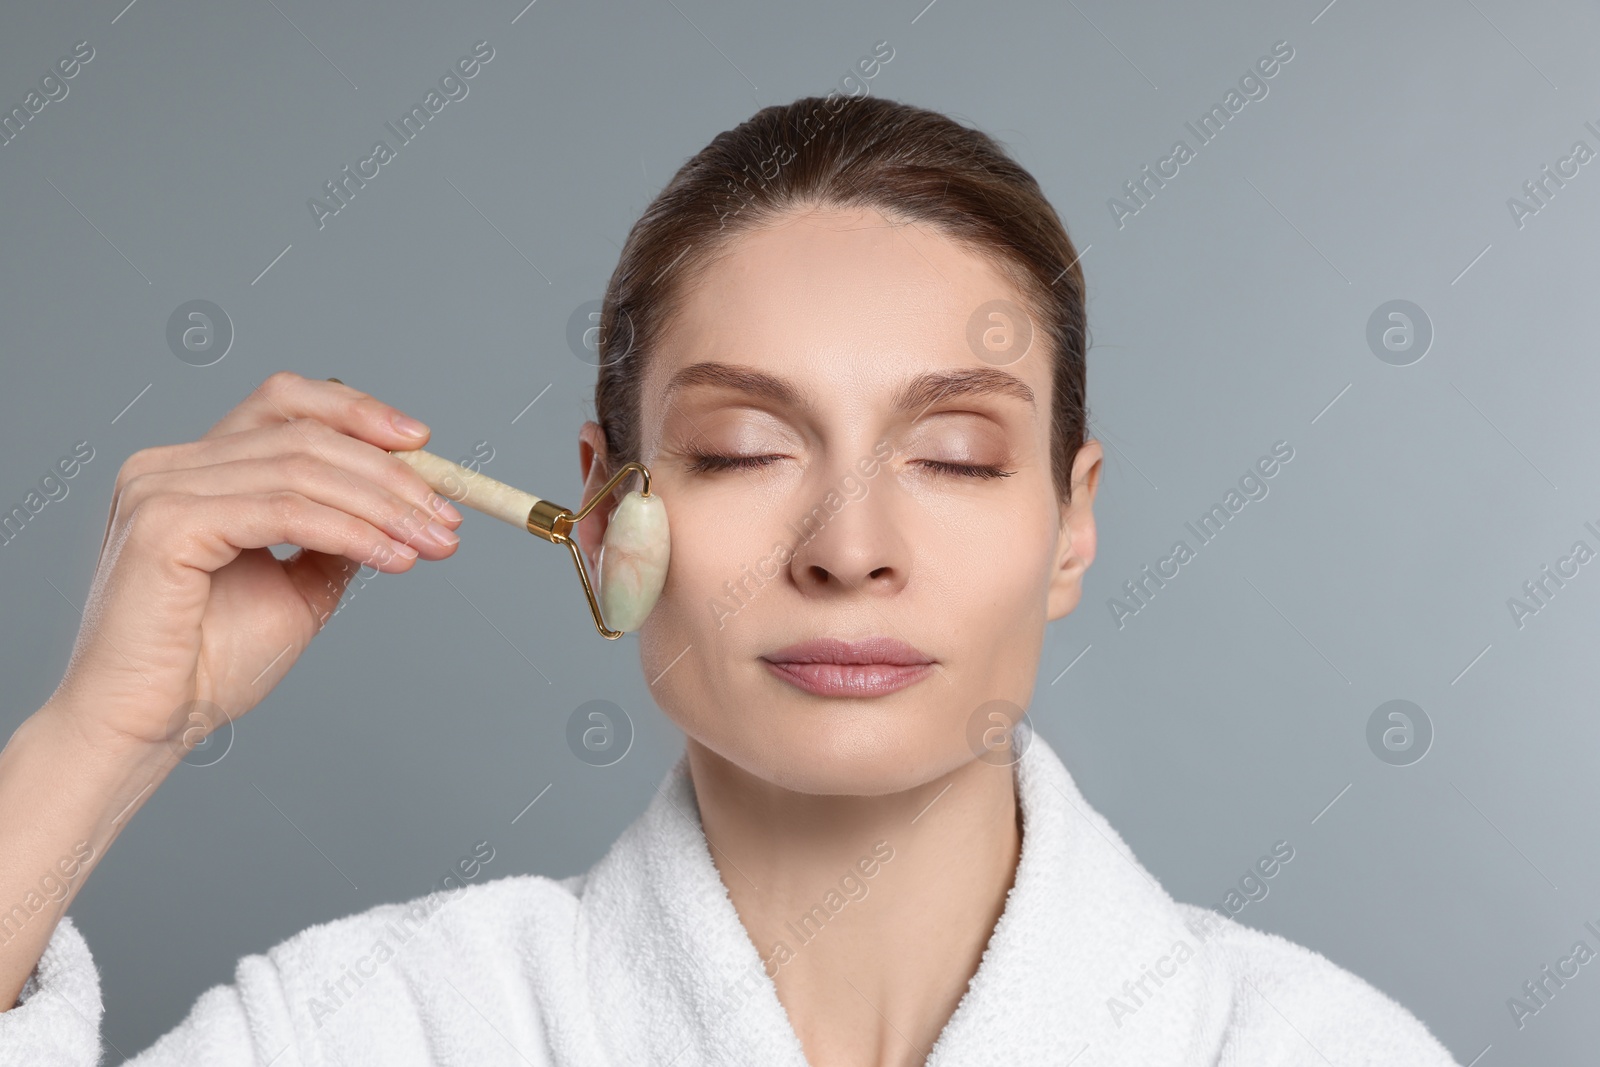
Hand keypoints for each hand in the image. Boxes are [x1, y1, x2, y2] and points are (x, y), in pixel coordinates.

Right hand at [42, 371, 461, 757]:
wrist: (146, 726)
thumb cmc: (206, 666)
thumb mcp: (295, 587)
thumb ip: (334, 538)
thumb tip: (395, 509)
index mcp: (191, 470)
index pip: (283, 403)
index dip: (357, 412)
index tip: (423, 442)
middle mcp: (168, 466)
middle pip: (304, 434)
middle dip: (392, 473)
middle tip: (447, 516)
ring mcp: (160, 489)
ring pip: (304, 470)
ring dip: (384, 506)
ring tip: (430, 542)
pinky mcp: (166, 524)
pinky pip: (286, 512)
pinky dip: (352, 531)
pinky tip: (392, 557)